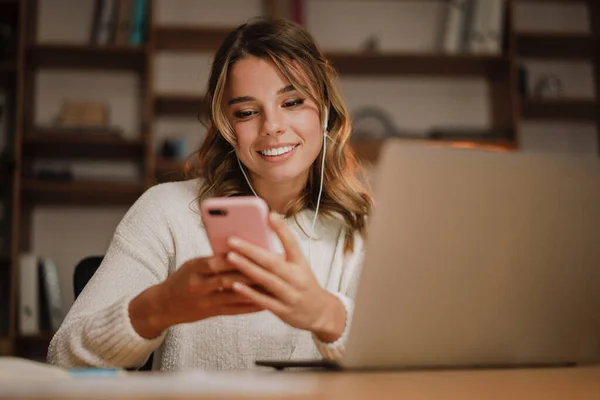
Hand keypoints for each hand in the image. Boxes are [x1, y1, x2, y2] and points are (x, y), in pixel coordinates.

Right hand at [129, 256, 262, 338]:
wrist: (163, 306)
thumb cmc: (182, 279)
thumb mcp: (193, 264)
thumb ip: (214, 258)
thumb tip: (241, 249)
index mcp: (194, 268)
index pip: (217, 261)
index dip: (237, 256)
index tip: (257, 249)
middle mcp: (199, 285)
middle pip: (228, 278)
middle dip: (251, 272)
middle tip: (272, 266)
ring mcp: (205, 301)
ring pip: (234, 295)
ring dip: (255, 289)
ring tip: (274, 283)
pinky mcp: (212, 313)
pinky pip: (235, 309)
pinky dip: (251, 305)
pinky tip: (266, 301)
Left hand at [226, 213, 346, 342]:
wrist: (321, 312)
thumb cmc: (304, 285)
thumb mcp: (299, 267)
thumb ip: (282, 255)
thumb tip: (258, 238)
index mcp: (301, 264)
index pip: (293, 244)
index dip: (282, 229)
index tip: (270, 215)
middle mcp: (297, 278)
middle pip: (273, 262)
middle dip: (251, 250)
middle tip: (232, 240)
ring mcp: (291, 295)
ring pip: (267, 280)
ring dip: (247, 268)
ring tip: (230, 257)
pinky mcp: (284, 311)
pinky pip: (264, 301)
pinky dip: (249, 293)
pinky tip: (235, 284)